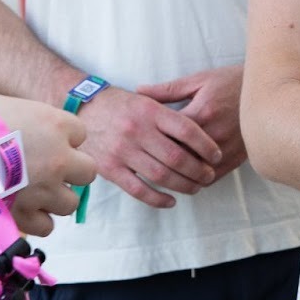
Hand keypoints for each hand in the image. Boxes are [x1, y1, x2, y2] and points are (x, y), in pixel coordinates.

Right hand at [0, 94, 95, 235]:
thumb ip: (17, 111)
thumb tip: (12, 112)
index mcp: (54, 123)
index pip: (79, 133)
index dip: (60, 138)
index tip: (41, 140)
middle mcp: (59, 157)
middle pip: (86, 171)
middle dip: (68, 172)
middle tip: (44, 170)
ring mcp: (46, 188)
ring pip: (70, 202)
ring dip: (53, 199)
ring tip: (29, 192)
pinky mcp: (29, 215)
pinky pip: (46, 225)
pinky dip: (35, 220)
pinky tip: (19, 209)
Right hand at [76, 85, 223, 209]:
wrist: (82, 107)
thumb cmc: (118, 104)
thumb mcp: (145, 98)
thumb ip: (168, 112)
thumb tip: (200, 129)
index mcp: (150, 110)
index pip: (187, 130)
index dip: (206, 145)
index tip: (217, 155)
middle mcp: (138, 130)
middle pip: (177, 157)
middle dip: (199, 170)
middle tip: (210, 175)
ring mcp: (123, 151)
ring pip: (161, 175)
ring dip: (183, 185)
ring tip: (196, 188)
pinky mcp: (110, 168)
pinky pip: (138, 189)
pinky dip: (158, 198)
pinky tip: (171, 200)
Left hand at [140, 65, 246, 186]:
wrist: (266, 91)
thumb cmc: (230, 81)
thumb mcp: (198, 80)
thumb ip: (167, 89)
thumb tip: (139, 91)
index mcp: (201, 113)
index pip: (167, 135)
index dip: (150, 140)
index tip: (139, 141)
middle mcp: (213, 134)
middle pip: (179, 158)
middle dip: (160, 161)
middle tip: (145, 161)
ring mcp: (226, 149)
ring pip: (194, 173)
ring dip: (178, 176)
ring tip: (163, 173)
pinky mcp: (236, 158)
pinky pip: (212, 178)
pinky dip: (197, 180)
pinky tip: (186, 177)